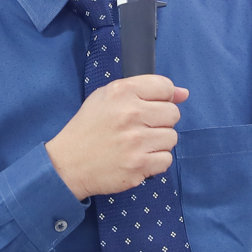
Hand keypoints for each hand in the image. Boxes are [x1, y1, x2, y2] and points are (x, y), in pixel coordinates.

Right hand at [44, 75, 185, 198]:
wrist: (67, 164)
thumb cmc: (88, 129)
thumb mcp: (107, 97)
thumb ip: (145, 90)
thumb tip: (184, 93)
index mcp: (121, 92)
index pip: (165, 86)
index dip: (163, 97)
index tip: (152, 107)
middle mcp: (130, 114)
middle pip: (173, 113)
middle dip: (161, 121)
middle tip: (142, 128)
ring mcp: (136, 141)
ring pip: (172, 138)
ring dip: (159, 143)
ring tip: (138, 145)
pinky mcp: (139, 165)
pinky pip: (166, 160)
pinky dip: (155, 162)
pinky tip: (138, 158)